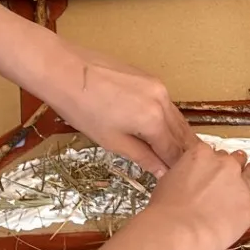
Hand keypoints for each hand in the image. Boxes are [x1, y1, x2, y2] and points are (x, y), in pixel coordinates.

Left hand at [37, 41, 194, 174]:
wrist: (66, 70)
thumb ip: (143, 157)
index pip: (174, 150)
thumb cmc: (83, 110)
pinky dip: (167, 119)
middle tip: (183, 170)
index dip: (176, 167)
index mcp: (154, 121)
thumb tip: (162, 171)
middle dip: (182, 152)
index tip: (178, 179)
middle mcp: (163, 101)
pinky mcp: (150, 77)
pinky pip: (166, 103)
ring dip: (177, 135)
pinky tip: (161, 128)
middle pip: (181, 133)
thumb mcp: (112, 141)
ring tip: (174, 152)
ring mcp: (158, 86)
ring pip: (176, 117)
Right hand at [138, 142, 249, 249]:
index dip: (212, 161)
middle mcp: (224, 165)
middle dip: (232, 165)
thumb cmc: (167, 209)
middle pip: (234, 160)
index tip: (211, 167)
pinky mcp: (248, 205)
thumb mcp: (169, 179)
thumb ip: (185, 173)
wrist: (178, 231)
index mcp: (202, 154)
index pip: (212, 152)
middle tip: (231, 170)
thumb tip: (187, 180)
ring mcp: (239, 184)